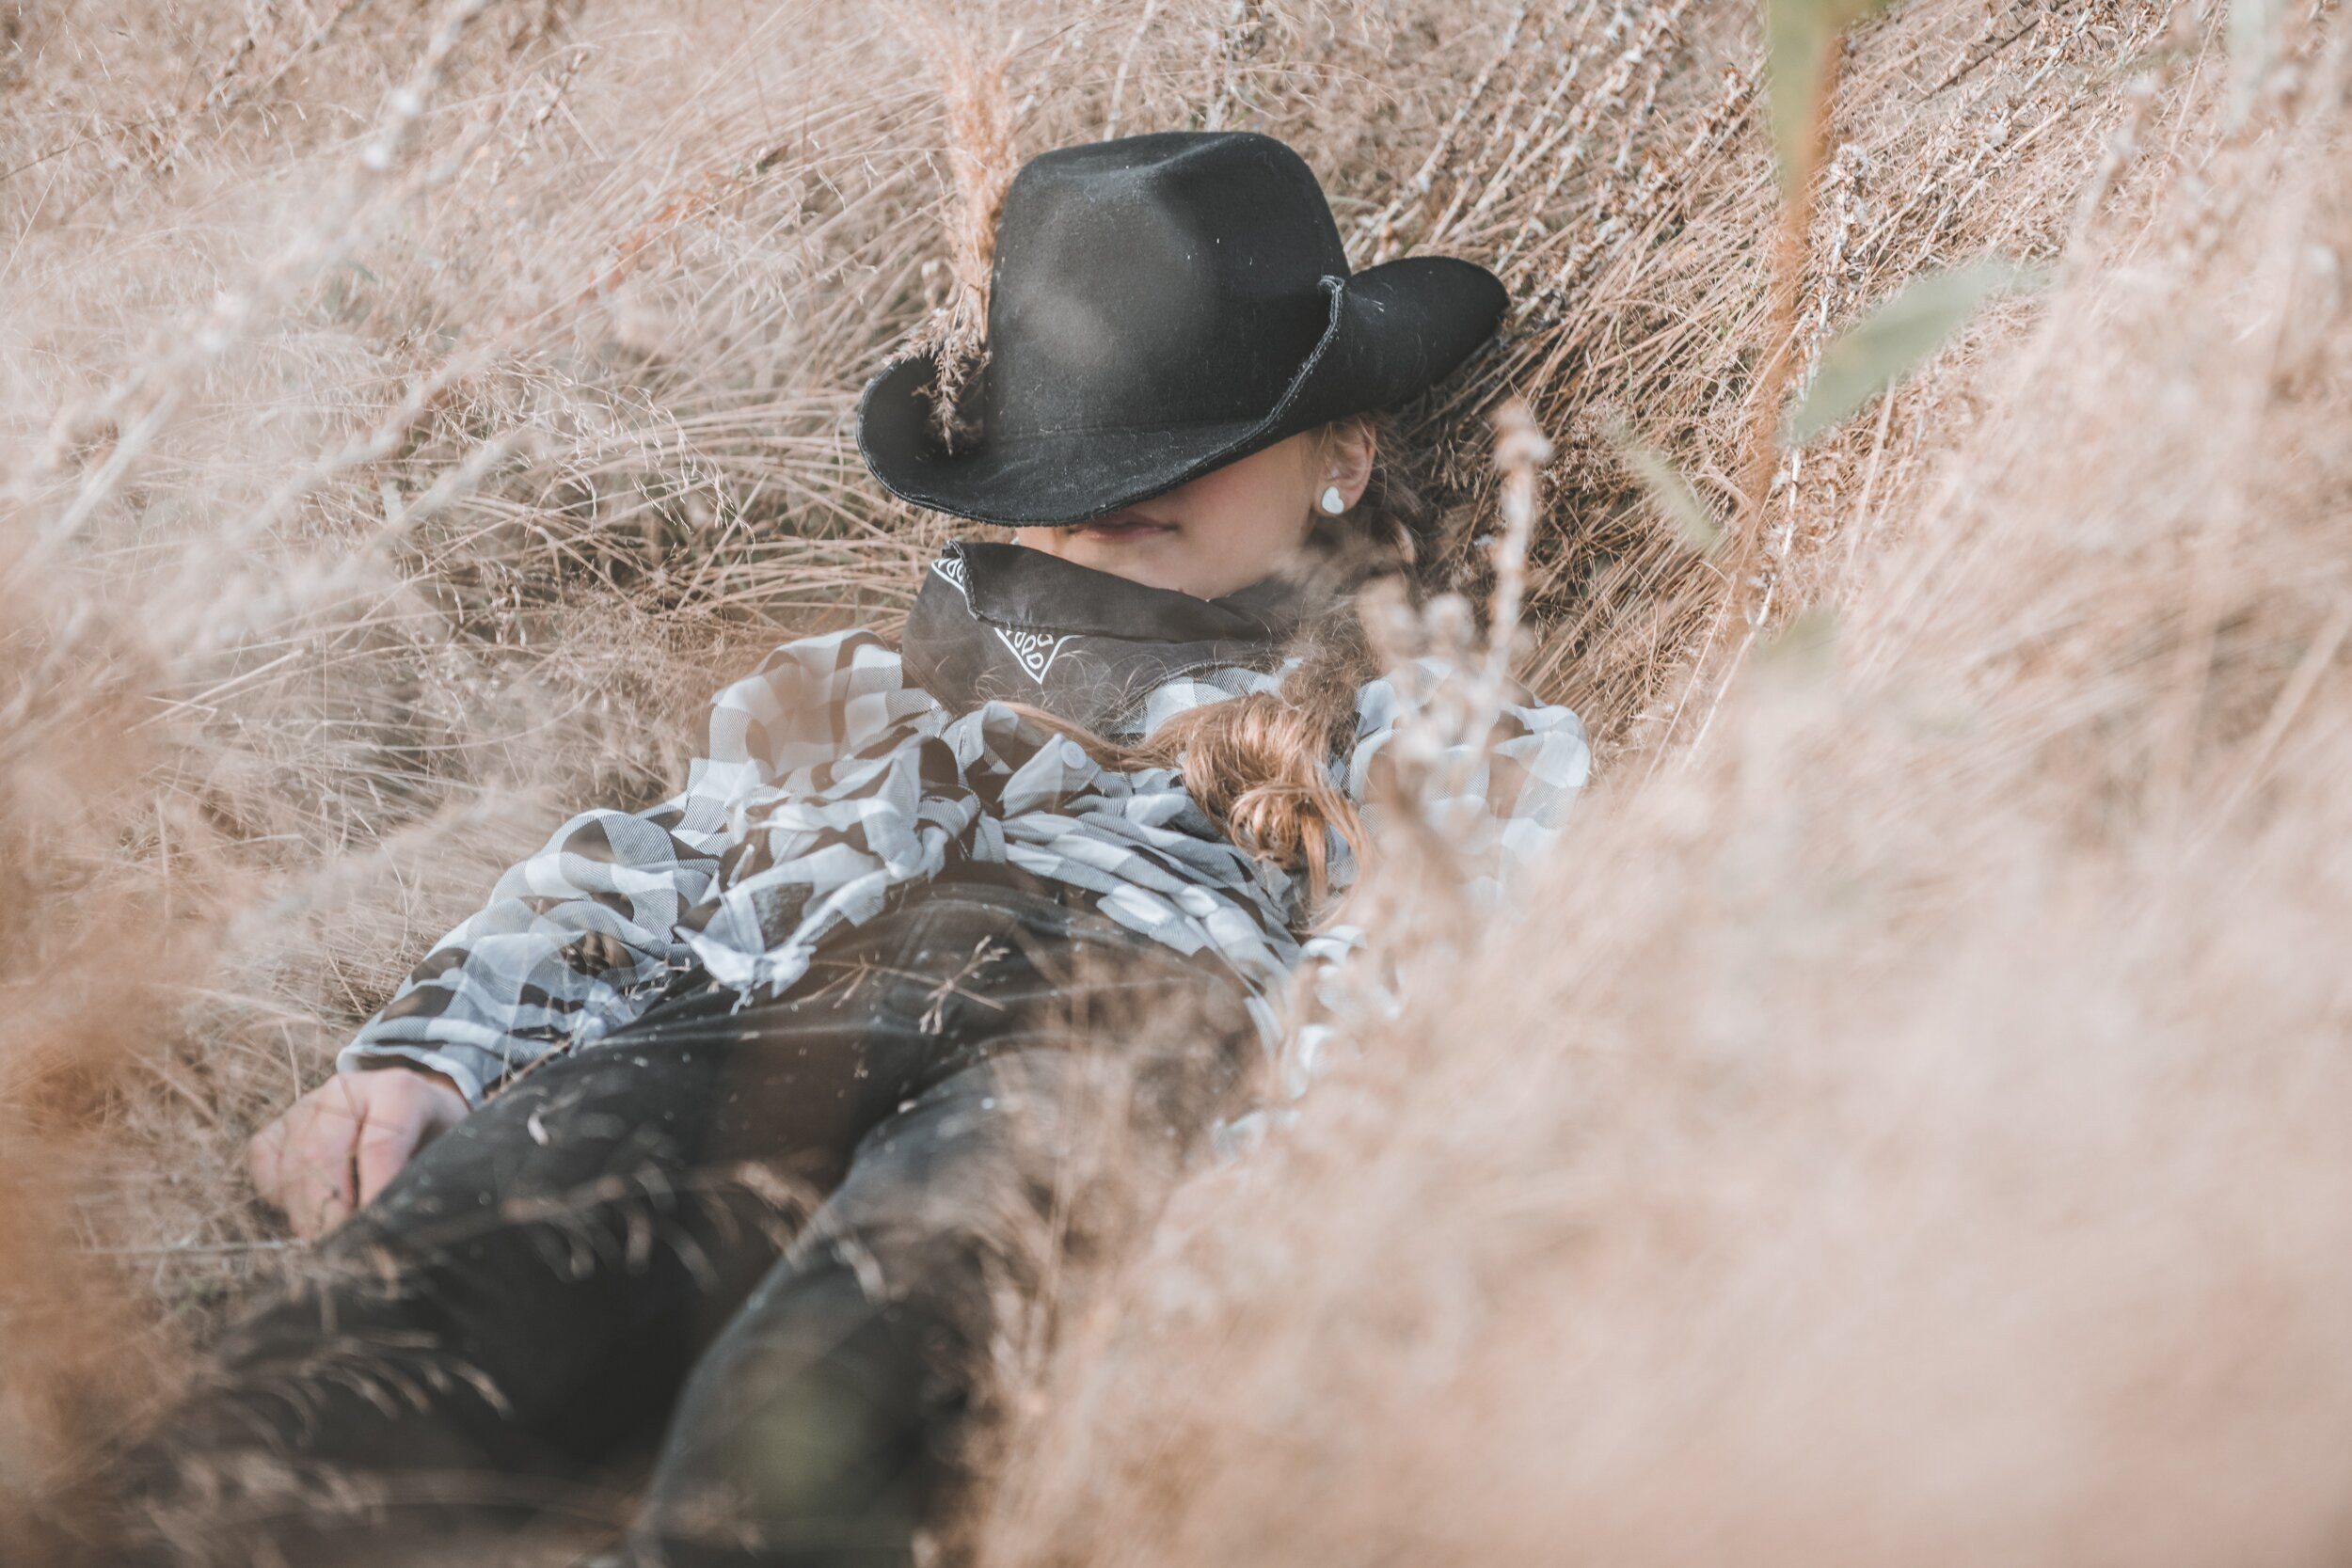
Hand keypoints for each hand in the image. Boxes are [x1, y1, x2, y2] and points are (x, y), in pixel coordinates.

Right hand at [246, 1067, 469, 1237]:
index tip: (376, 1231)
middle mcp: (345, 1090)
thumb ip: (422, 1179)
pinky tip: (307, 1210)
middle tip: (345, 1247)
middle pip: (322, 1155)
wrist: (407, 1107)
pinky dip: (280, 1197)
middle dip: (332, 1211)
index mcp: (397, 1090)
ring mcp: (305, 1106)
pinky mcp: (278, 1125)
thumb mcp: (444, 1151)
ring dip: (307, 1213)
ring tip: (331, 1237)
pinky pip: (264, 1166)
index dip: (375, 1193)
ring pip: (291, 1165)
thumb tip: (398, 1225)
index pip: (378, 1145)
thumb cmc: (431, 1137)